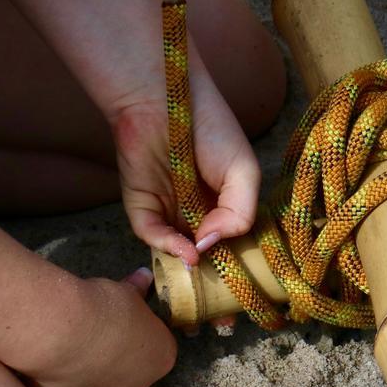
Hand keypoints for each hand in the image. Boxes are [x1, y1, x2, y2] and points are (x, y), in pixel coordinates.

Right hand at [23, 269, 176, 386]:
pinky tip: (51, 364)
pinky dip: (62, 383)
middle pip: (132, 372)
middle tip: (96, 335)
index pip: (158, 347)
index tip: (123, 322)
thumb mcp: (126, 292)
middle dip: (117, 357)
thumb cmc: (103, 308)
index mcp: (161, 359)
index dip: (141, 333)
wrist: (60, 331)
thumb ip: (137, 290)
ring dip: (90, 372)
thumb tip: (144, 278)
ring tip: (70, 347)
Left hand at [110, 53, 259, 264]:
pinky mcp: (141, 206)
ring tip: (203, 265)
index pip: (233, 238)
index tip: (242, 269)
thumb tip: (211, 244)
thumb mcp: (245, 172)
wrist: (166, 101)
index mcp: (225, 202)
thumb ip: (240, 213)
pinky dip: (167, 246)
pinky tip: (186, 249)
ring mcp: (168, 211)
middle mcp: (197, 210)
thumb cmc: (212, 129)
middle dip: (212, 267)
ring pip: (178, 249)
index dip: (238, 255)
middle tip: (220, 285)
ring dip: (188, 261)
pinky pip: (152, 234)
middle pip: (205, 250)